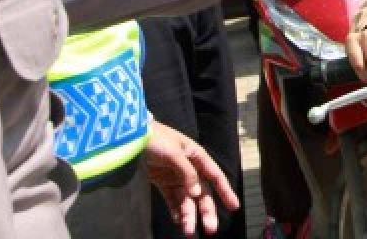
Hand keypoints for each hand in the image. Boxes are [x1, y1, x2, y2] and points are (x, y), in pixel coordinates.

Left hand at [144, 120, 239, 236]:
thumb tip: (197, 193)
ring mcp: (176, 178)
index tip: (234, 207)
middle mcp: (190, 169)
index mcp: (197, 156)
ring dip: (189, 216)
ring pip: (187, 200)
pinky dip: (176, 212)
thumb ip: (187, 173)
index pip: (215, 176)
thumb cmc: (156, 139)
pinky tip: (178, 222)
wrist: (131, 138)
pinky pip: (173, 201)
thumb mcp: (174, 153)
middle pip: (202, 193)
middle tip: (210, 230)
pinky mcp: (163, 184)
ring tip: (188, 231)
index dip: (226, 191)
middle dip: (207, 211)